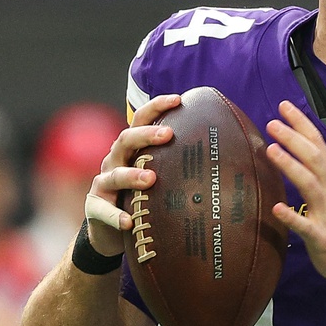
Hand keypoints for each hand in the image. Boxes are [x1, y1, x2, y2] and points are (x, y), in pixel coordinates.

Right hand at [83, 94, 180, 256]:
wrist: (107, 227)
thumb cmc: (141, 196)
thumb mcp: (158, 178)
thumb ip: (180, 166)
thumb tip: (231, 154)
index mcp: (132, 149)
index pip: (141, 120)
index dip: (157, 107)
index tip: (178, 99)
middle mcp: (115, 160)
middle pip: (126, 140)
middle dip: (146, 135)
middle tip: (168, 134)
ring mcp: (103, 183)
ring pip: (115, 174)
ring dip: (132, 175)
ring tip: (151, 178)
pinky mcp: (95, 207)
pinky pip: (102, 210)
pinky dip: (114, 216)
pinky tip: (128, 222)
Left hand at [266, 101, 325, 286]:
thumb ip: (315, 174)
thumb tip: (294, 152)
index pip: (317, 145)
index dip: (302, 124)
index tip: (285, 106)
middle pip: (313, 158)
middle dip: (293, 138)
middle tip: (273, 123)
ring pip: (309, 184)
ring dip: (290, 166)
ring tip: (271, 150)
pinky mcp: (321, 236)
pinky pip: (305, 226)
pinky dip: (292, 216)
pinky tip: (276, 208)